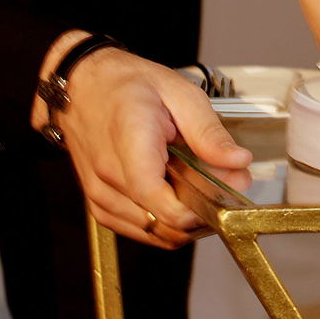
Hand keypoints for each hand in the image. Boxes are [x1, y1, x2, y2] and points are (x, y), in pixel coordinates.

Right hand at [35, 36, 253, 247]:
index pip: (166, 207)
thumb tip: (238, 162)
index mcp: (131, 145)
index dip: (202, 211)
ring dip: (182, 219)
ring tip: (191, 183)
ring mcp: (101, 194)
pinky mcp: (99, 205)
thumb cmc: (125, 84)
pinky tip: (171, 193)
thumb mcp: (179, 94)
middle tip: (216, 183)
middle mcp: (110, 176)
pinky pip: (139, 230)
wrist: (81, 86)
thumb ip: (209, 132)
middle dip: (201, 212)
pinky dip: (162, 221)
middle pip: (166, 224)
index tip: (224, 193)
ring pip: (155, 234)